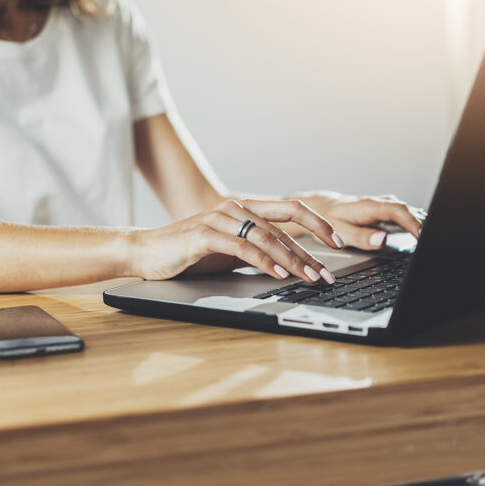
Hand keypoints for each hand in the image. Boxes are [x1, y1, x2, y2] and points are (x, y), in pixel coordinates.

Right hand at [129, 199, 344, 283]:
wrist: (145, 252)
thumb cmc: (186, 253)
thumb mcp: (228, 252)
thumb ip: (255, 251)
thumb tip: (289, 265)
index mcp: (244, 209)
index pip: (290, 210)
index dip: (319, 224)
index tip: (339, 242)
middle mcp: (235, 208)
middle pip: (285, 223)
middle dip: (312, 249)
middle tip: (329, 272)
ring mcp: (220, 218)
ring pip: (267, 237)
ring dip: (293, 259)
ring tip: (311, 278)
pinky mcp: (205, 234)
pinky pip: (243, 247)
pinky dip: (265, 262)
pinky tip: (279, 274)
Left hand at [290, 191, 425, 250]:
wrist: (324, 207)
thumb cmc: (330, 219)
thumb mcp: (341, 231)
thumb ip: (361, 237)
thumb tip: (382, 240)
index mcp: (369, 206)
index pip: (397, 210)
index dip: (412, 222)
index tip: (422, 236)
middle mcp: (380, 203)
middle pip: (408, 210)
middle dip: (424, 224)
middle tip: (434, 241)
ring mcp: (385, 206)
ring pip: (409, 211)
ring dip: (422, 223)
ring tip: (433, 239)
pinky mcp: (387, 211)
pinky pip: (406, 214)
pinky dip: (417, 223)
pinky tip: (424, 234)